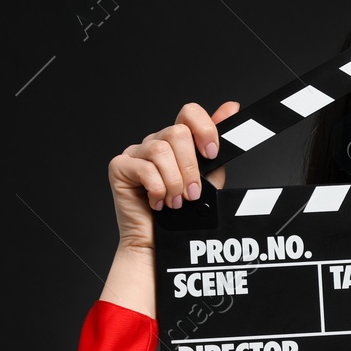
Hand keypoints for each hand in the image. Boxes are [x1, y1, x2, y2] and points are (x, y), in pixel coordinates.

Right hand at [107, 100, 239, 253]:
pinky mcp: (119, 166)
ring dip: (174, 181)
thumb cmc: (185, 213)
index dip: (204, 128)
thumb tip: (231, 107)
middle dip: (190, 168)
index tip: (211, 153)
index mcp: (176, 142)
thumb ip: (215, 145)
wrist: (164, 243)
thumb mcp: (209, 176)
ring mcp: (135, 153)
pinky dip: (158, 189)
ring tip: (176, 201)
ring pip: (161, 150)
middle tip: (192, 193)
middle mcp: (155, 143)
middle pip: (177, 133)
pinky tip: (158, 202)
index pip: (189, 113)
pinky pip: (144, 167)